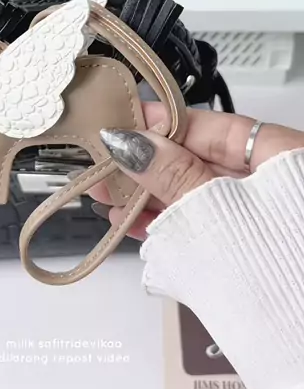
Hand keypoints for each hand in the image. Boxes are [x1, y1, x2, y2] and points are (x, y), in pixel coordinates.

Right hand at [90, 104, 303, 239]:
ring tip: (109, 197)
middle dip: (148, 163)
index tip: (124, 121)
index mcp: (283, 156)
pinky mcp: (248, 254)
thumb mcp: (221, 210)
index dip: (165, 124)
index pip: (214, 128)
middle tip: (103, 162)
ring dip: (151, 197)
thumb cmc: (289, 267)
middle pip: (202, 162)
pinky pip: (203, 228)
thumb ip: (175, 176)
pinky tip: (134, 223)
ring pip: (197, 197)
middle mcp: (274, 185)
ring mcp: (261, 222)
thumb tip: (132, 144)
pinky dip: (170, 225)